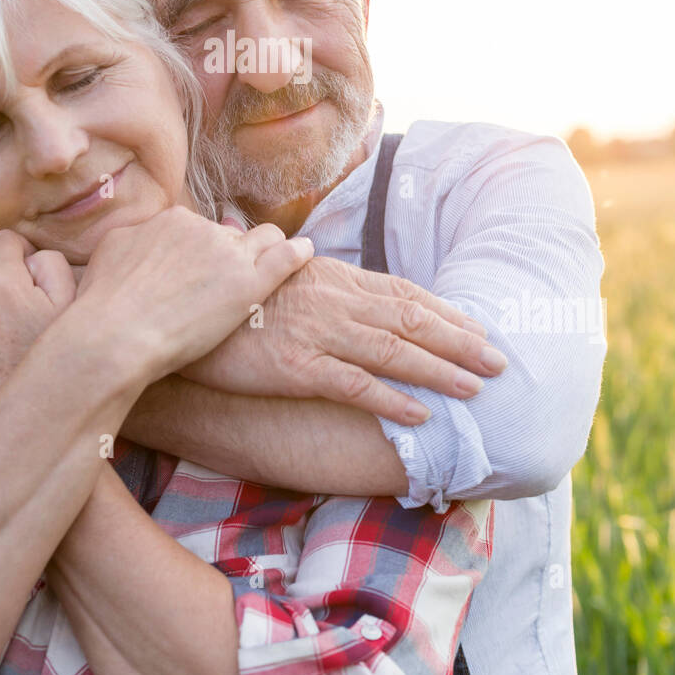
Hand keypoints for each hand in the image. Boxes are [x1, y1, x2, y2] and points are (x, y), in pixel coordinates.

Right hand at [75, 205, 312, 383]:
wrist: (115, 334)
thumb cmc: (103, 302)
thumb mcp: (109, 252)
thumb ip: (133, 239)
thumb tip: (140, 238)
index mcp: (171, 221)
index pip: (198, 229)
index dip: (202, 251)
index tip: (201, 270)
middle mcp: (203, 229)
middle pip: (230, 235)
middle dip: (230, 254)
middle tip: (227, 281)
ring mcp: (229, 254)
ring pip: (264, 238)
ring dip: (268, 248)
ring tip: (276, 262)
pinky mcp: (249, 284)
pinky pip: (286, 256)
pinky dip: (298, 252)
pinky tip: (306, 252)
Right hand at [180, 256, 506, 424]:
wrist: (174, 310)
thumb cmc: (223, 296)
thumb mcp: (270, 274)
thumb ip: (306, 275)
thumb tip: (318, 260)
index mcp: (330, 278)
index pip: (401, 293)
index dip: (445, 313)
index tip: (478, 330)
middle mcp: (331, 300)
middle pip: (410, 319)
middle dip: (460, 341)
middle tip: (500, 363)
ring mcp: (315, 332)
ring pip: (392, 350)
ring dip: (439, 370)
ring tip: (476, 390)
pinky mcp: (294, 365)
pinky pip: (352, 383)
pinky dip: (390, 398)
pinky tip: (419, 414)